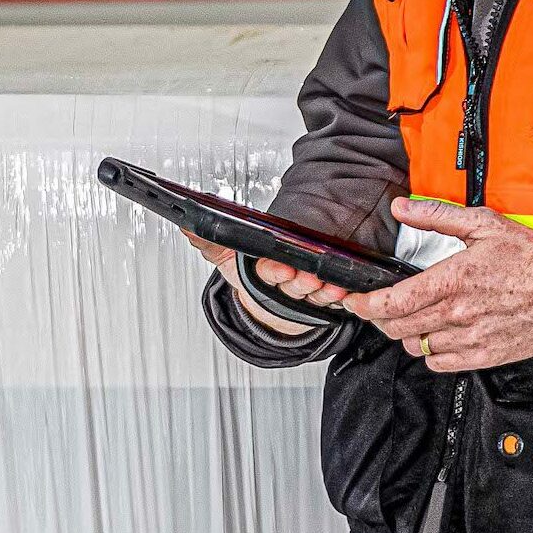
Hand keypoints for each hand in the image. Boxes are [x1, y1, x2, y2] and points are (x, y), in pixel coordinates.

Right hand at [178, 228, 350, 335]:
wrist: (269, 306)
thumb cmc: (250, 276)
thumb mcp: (227, 259)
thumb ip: (209, 243)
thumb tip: (187, 226)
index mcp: (263, 274)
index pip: (267, 272)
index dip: (275, 271)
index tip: (282, 267)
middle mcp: (284, 284)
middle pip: (293, 282)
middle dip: (301, 279)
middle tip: (310, 274)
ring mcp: (304, 292)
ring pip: (315, 292)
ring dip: (324, 289)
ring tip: (333, 284)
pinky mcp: (322, 296)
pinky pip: (332, 298)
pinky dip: (339, 296)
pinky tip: (345, 290)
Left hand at [341, 196, 532, 371]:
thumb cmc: (532, 259)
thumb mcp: (484, 224)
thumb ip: (437, 216)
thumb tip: (402, 208)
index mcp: (454, 280)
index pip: (394, 301)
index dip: (365, 304)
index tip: (353, 300)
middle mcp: (458, 314)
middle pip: (398, 327)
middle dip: (379, 318)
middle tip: (379, 307)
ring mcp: (470, 339)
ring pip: (416, 347)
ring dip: (406, 333)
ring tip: (413, 317)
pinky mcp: (483, 357)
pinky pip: (439, 364)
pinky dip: (430, 352)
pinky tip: (437, 334)